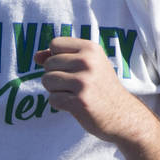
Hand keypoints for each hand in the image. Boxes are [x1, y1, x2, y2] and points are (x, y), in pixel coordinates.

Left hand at [33, 37, 150, 143]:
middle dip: (55, 76)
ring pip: (47, 80)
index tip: (71, 67)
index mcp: (91, 49)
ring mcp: (84, 82)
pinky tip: (75, 105)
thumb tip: (36, 56)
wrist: (123, 115)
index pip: (54, 43)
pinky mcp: (79, 101)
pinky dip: (60, 104)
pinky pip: (52, 99)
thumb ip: (60, 57)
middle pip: (48, 63)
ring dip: (55, 90)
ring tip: (74, 94)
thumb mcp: (87, 65)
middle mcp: (88, 62)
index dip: (56, 56)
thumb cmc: (101, 87)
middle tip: (75, 85)